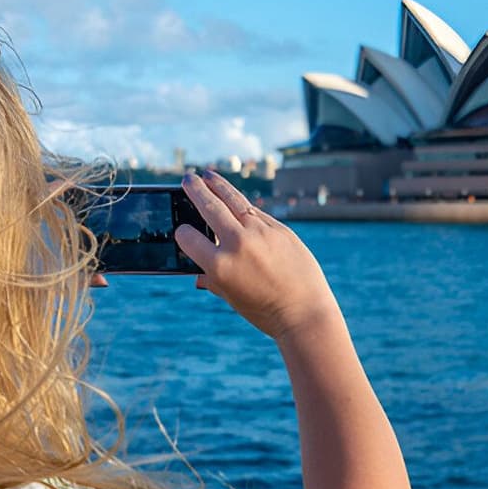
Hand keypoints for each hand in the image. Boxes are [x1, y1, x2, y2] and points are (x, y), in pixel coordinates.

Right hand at [176, 171, 342, 343]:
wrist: (305, 313)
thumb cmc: (265, 312)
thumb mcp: (232, 298)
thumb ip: (213, 280)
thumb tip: (197, 274)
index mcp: (219, 267)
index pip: (188, 237)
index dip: (182, 233)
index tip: (182, 230)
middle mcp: (238, 244)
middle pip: (210, 208)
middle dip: (195, 190)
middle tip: (187, 178)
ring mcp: (261, 233)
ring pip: (234, 201)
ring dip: (218, 186)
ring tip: (207, 175)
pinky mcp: (280, 229)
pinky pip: (255, 212)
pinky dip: (242, 205)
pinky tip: (234, 199)